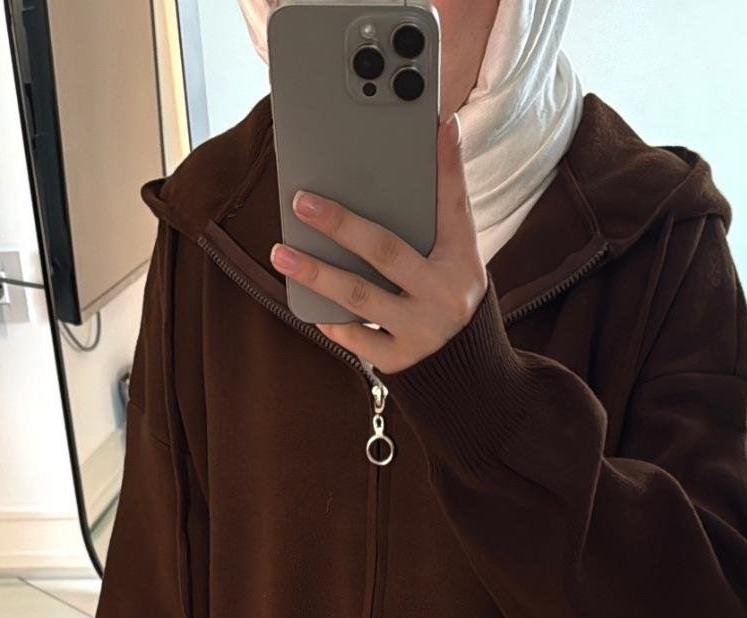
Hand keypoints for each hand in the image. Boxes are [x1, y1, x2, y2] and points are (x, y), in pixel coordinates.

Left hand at [268, 110, 486, 373]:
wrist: (464, 367)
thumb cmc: (445, 290)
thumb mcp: (454, 252)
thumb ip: (442, 204)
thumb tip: (441, 130)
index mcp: (460, 260)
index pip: (454, 206)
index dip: (448, 166)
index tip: (438, 122)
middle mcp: (443, 296)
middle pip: (386, 252)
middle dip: (341, 225)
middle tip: (302, 202)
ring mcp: (421, 331)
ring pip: (360, 297)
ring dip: (316, 273)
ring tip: (282, 253)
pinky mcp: (398, 360)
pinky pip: (355, 337)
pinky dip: (329, 317)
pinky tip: (304, 297)